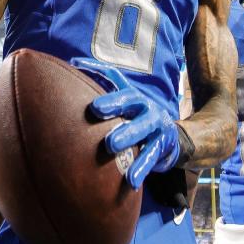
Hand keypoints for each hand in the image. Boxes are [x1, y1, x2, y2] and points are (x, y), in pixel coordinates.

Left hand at [71, 58, 184, 188]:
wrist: (171, 139)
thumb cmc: (137, 119)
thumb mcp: (125, 101)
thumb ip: (105, 83)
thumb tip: (73, 62)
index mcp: (134, 96)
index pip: (119, 82)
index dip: (101, 76)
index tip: (83, 81)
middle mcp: (146, 107)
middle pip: (131, 102)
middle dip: (114, 104)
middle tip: (95, 109)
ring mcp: (156, 127)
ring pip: (143, 129)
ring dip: (128, 136)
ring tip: (111, 145)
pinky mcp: (163, 147)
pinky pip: (151, 157)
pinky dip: (140, 169)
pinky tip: (131, 180)